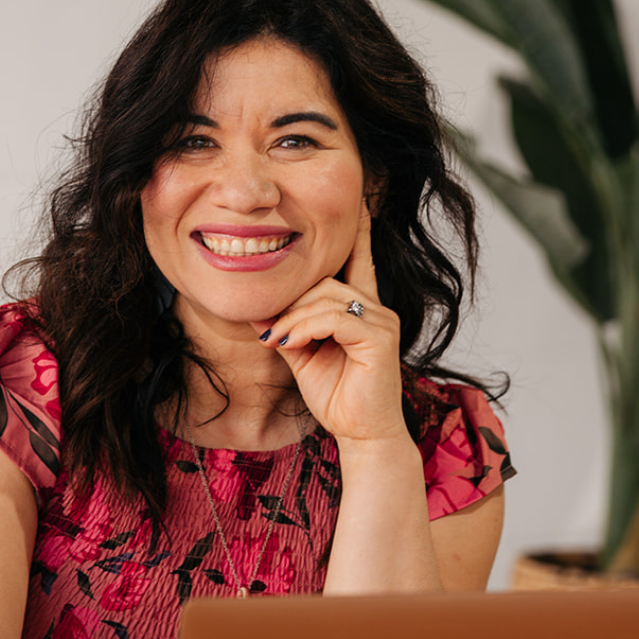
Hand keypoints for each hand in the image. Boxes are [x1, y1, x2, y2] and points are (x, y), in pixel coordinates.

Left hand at [253, 200, 406, 449]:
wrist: (361, 435)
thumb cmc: (337, 397)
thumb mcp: (303, 356)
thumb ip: (287, 329)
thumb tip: (257, 310)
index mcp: (362, 309)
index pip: (359, 261)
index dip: (358, 233)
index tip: (358, 203)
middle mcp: (377, 309)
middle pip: (325, 283)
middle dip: (292, 305)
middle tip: (270, 333)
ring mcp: (381, 321)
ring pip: (326, 299)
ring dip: (293, 319)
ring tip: (277, 342)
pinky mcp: (380, 337)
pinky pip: (335, 318)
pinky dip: (306, 328)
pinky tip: (290, 345)